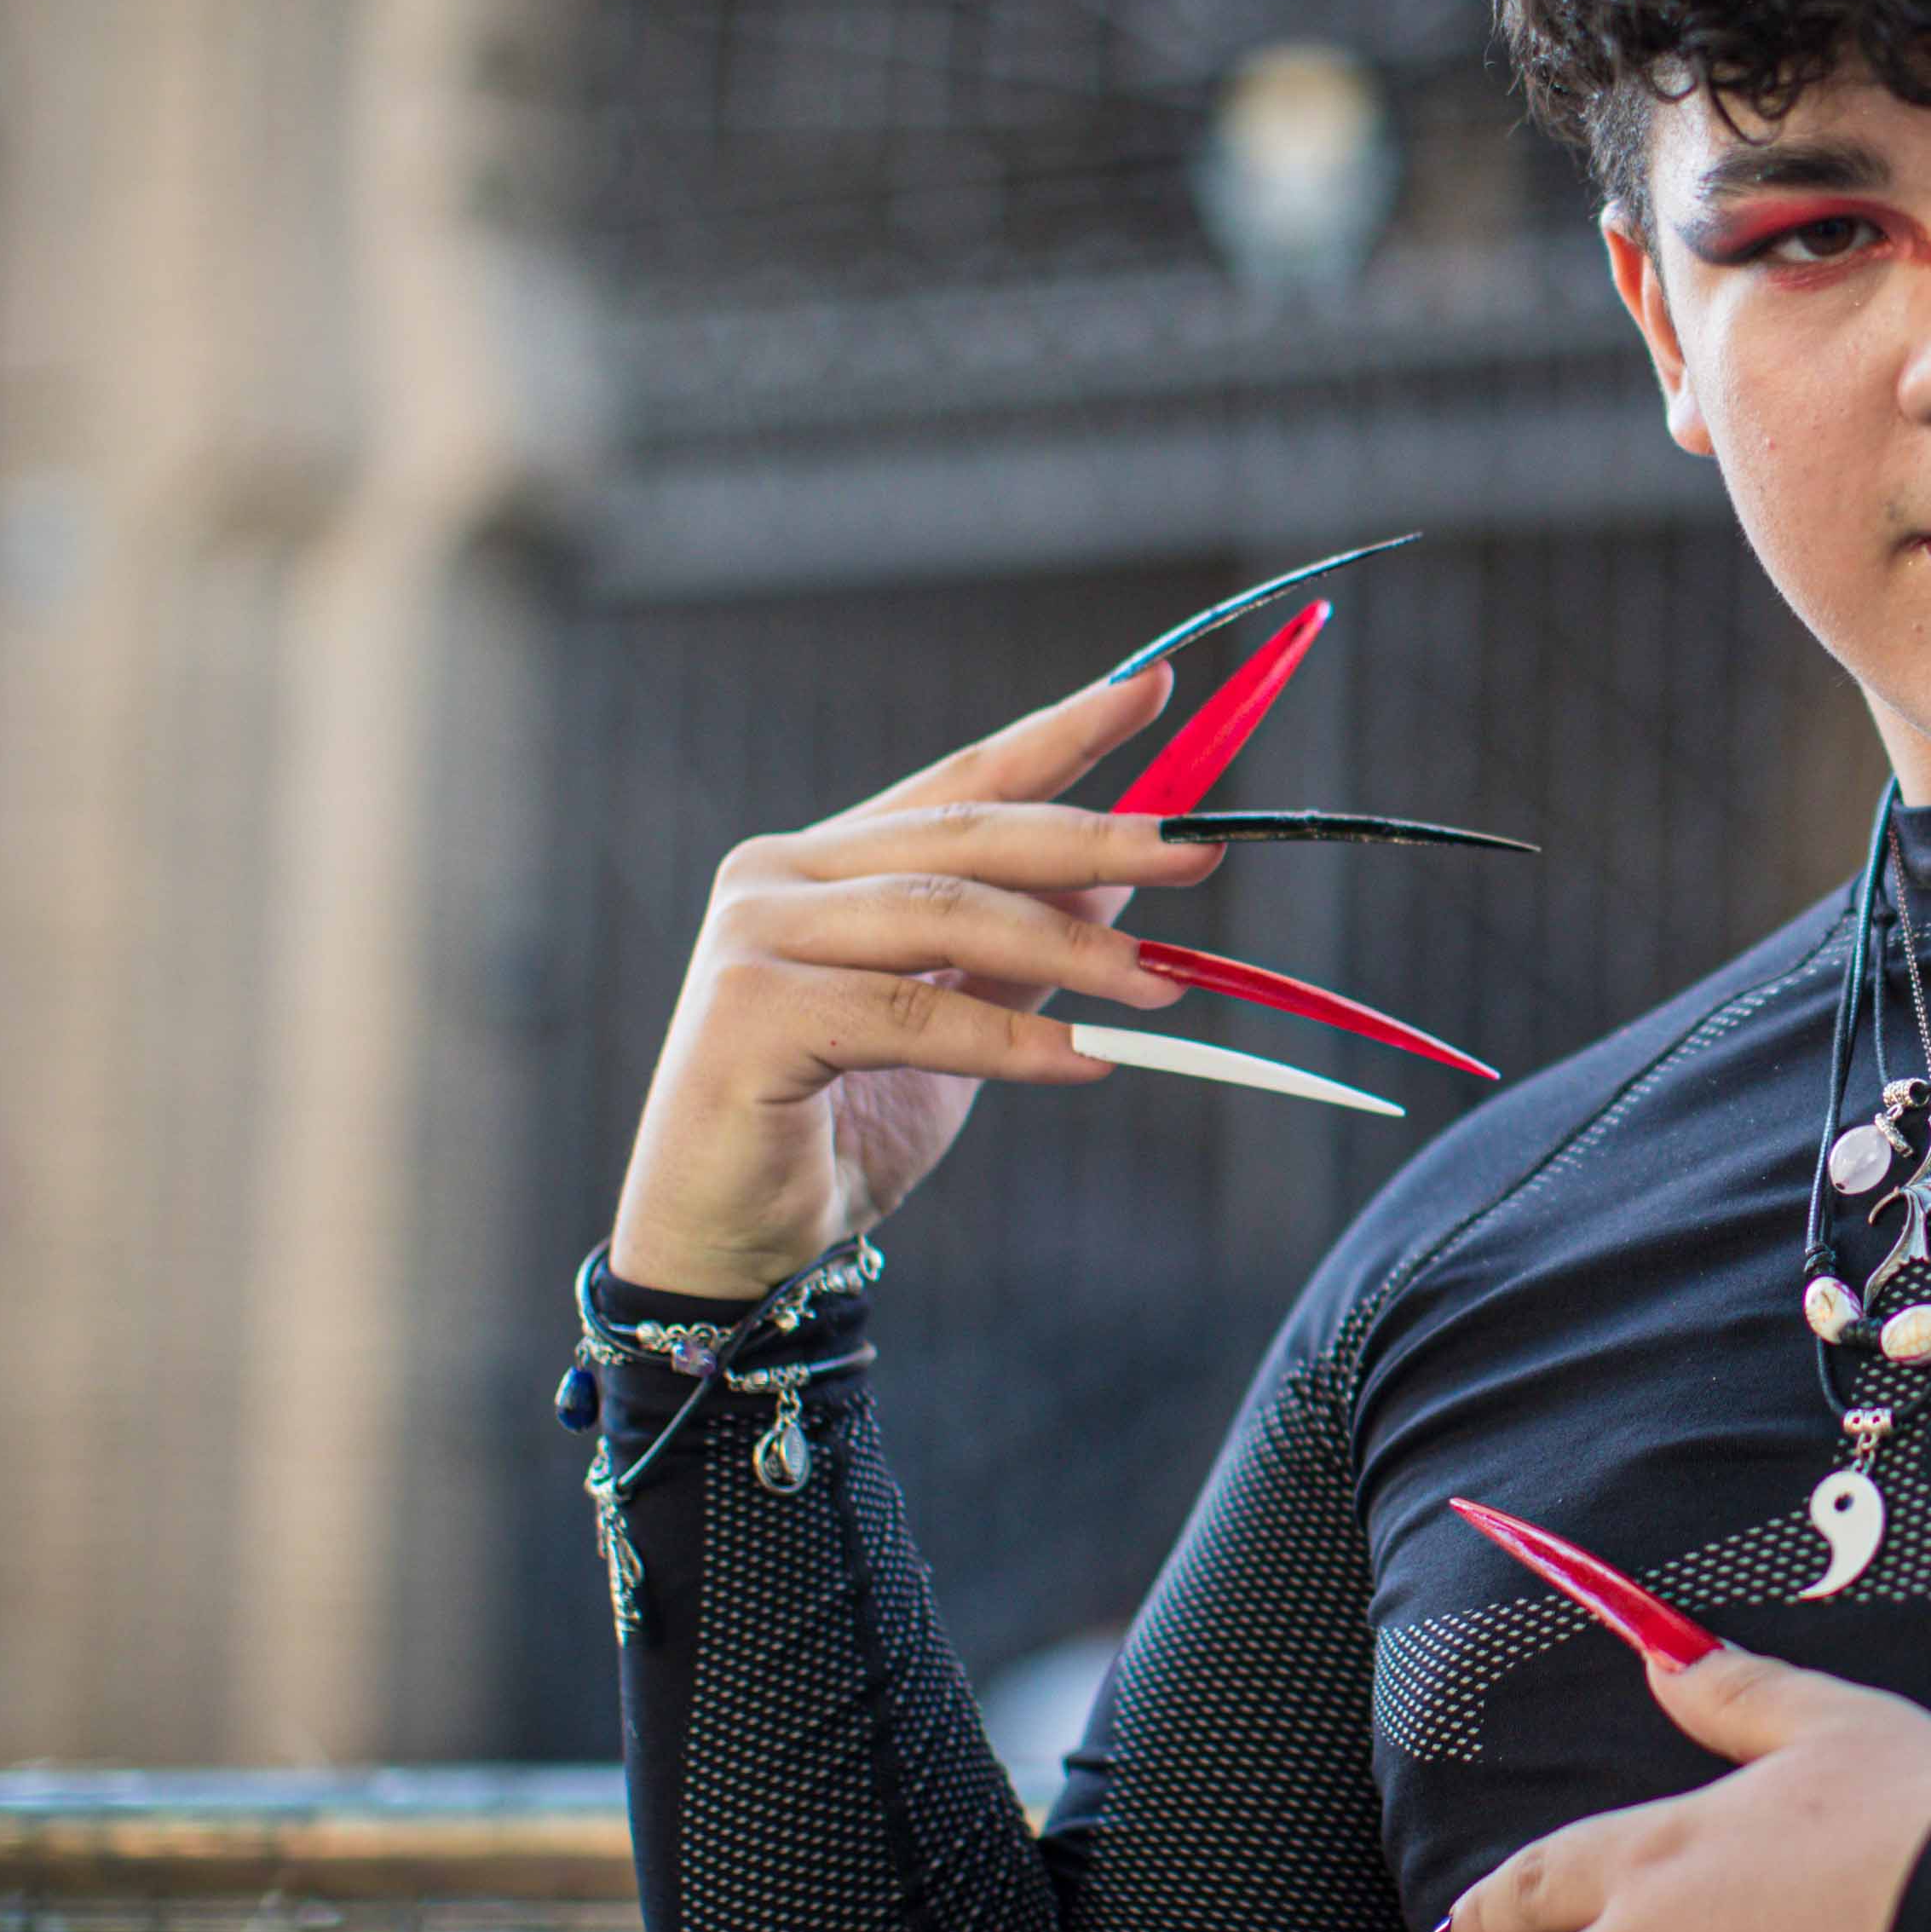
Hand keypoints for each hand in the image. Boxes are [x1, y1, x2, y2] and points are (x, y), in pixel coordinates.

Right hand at [607, 671, 1226, 1297]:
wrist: (734, 1243)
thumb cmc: (840, 1129)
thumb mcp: (959, 1022)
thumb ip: (1021, 947)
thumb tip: (1122, 878)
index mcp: (827, 862)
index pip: (963, 782)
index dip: (1061, 733)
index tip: (1156, 687)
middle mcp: (780, 876)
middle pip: (963, 837)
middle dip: (1092, 836)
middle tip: (1196, 847)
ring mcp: (754, 936)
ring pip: (943, 914)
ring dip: (1069, 945)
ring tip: (1164, 985)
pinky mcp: (748, 1013)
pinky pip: (912, 1014)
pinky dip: (1012, 1037)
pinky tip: (1089, 1060)